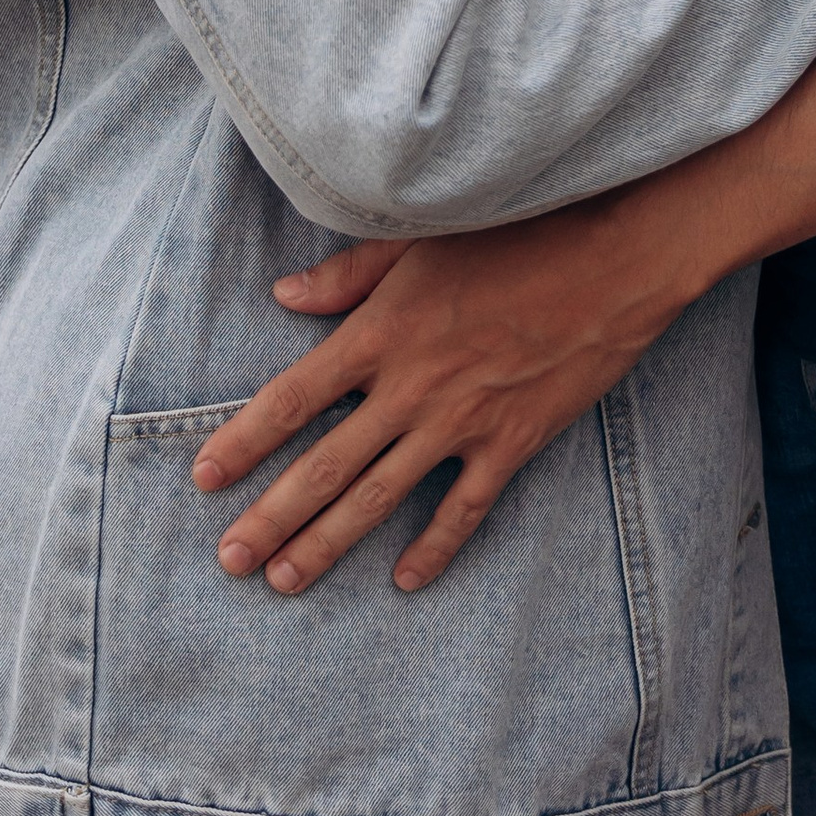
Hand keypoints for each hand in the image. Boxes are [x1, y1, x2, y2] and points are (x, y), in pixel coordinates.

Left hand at [192, 201, 673, 597]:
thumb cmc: (516, 235)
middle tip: (229, 561)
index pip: (293, 398)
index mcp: (381, 333)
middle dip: (270, 518)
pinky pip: (462, 510)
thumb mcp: (421, 242)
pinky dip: (433, 548)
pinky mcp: (511, 444)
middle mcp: (411, 387)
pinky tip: (405, 580)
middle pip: (324, 466)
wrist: (612, 260)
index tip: (203, 478)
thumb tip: (285, 296)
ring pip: (379, 498)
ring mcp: (461, 423)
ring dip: (327, 543)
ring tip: (284, 580)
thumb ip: (349, 275)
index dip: (244, 440)